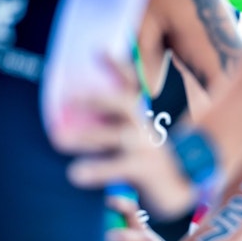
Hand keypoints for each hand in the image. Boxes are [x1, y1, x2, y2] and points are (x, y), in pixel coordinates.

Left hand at [65, 59, 191, 219]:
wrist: (184, 190)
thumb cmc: (154, 162)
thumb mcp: (138, 137)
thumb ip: (116, 123)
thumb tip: (78, 114)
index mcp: (144, 115)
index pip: (133, 84)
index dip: (119, 66)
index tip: (97, 50)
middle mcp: (147, 126)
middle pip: (125, 104)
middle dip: (98, 97)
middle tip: (68, 96)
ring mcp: (148, 148)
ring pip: (116, 136)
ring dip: (87, 136)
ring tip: (57, 138)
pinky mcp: (145, 171)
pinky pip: (118, 168)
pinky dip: (97, 170)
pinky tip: (75, 174)